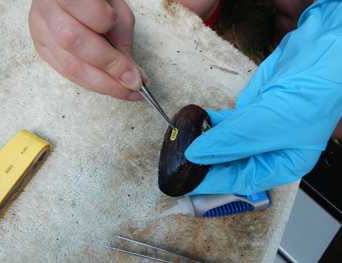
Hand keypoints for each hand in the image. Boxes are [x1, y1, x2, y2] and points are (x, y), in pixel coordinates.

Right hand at [29, 0, 148, 100]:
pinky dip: (89, 82)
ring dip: (100, 83)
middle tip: (131, 85)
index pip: (93, 19)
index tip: (135, 72)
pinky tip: (107, 86)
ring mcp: (39, 27)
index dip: (114, 48)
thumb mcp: (118, 11)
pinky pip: (65, 72)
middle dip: (107, 70)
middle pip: (73, 42)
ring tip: (123, 91)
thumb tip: (133, 77)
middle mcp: (48, 6)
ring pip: (67, 64)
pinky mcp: (40, 46)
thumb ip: (123, 42)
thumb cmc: (99, 1)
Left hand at [185, 2, 341, 194]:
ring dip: (207, 141)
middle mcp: (271, 149)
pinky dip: (214, 122)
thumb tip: (197, 154)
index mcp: (284, 164)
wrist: (323, 51)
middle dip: (206, 162)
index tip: (190, 180)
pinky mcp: (254, 109)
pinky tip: (202, 122)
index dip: (215, 182)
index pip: (243, 180)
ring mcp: (261, 129)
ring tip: (185, 143)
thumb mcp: (269, 123)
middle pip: (233, 163)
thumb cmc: (313, 93)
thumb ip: (231, 140)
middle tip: (180, 161)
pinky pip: (229, 121)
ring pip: (228, 141)